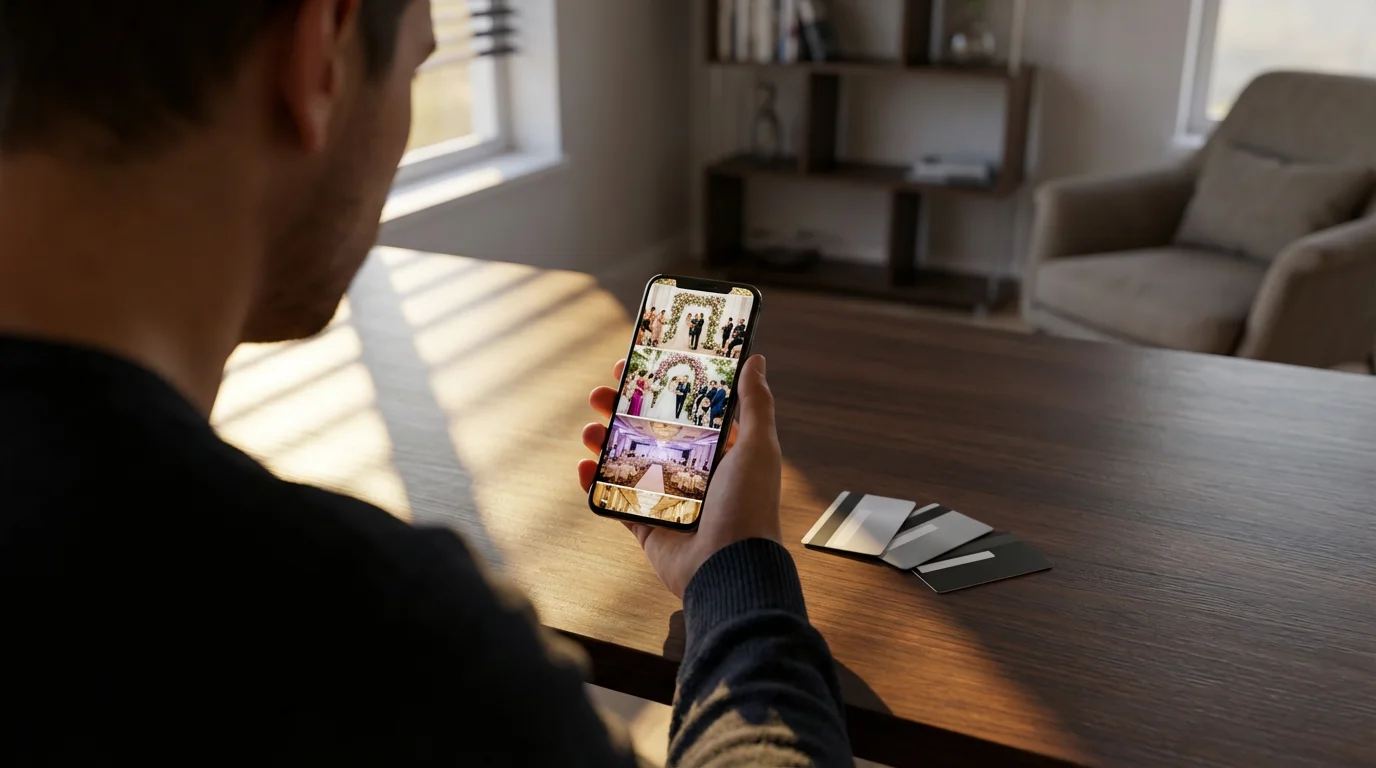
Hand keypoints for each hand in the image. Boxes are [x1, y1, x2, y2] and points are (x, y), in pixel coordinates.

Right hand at [580, 355, 782, 597]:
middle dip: (622, 411)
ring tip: (589, 429)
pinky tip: (583, 467)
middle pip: (649, 432)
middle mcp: (693, 473)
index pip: (685, 411)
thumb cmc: (749, 506)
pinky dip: (595, 484)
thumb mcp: (758, 447)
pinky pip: (615, 500)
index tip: (637, 367)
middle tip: (600, 394)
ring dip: (604, 443)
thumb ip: (755, 403)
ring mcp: (667, 498)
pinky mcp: (647, 525)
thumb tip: (756, 360)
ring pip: (627, 462)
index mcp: (719, 451)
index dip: (660, 389)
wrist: (730, 569)